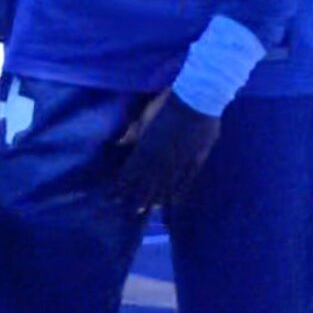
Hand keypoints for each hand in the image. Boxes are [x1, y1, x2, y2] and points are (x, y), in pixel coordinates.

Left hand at [114, 91, 222, 211]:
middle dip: (139, 198)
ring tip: (152, 211)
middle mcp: (160, 160)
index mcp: (146, 148)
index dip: (122, 186)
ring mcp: (179, 163)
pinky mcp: (196, 161)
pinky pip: (186, 182)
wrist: (197, 99)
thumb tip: (119, 143)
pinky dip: (180, 192)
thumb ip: (134, 132)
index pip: (131, 172)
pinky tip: (175, 201)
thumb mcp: (146, 116)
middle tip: (133, 213)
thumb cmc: (169, 104)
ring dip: (158, 199)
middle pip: (147, 184)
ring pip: (166, 187)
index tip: (114, 198)